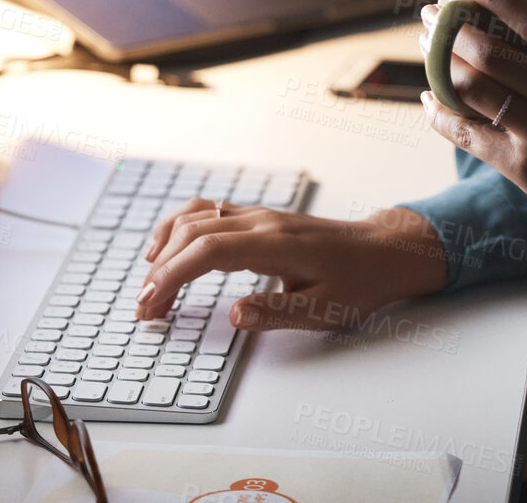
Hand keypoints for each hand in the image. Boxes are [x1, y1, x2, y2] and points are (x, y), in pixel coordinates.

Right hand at [134, 199, 448, 331]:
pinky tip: (165, 247)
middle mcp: (262, 222)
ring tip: (148, 284)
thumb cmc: (358, 281)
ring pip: (197, 217)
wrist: (382, 250)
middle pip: (194, 234)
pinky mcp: (258, 217)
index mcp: (276, 244)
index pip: (209, 252)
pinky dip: (179, 227)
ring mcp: (259, 214)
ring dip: (165, 248)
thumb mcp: (326, 310)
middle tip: (144, 309)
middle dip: (160, 271)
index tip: (151, 305)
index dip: (173, 277)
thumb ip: (278, 312)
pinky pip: (209, 211)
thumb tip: (235, 314)